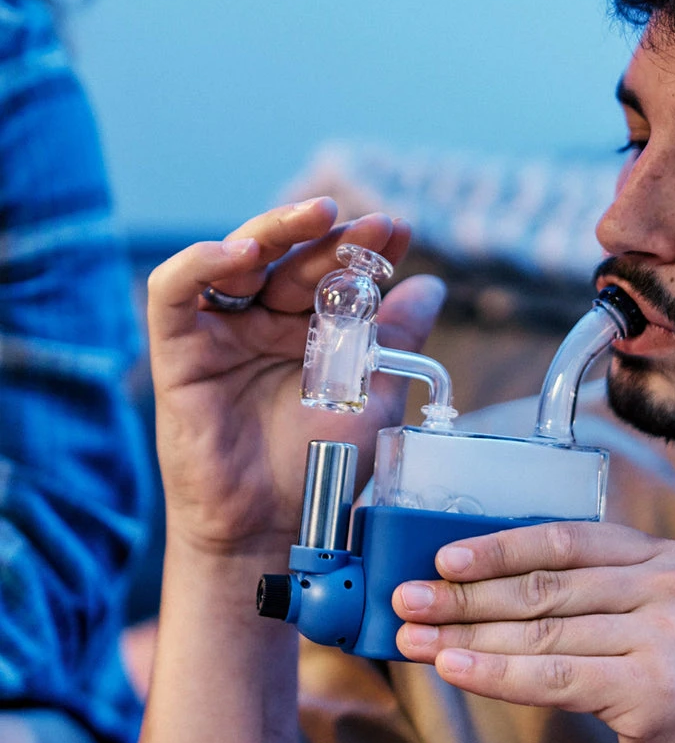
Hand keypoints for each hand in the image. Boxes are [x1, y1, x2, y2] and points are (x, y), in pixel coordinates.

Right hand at [147, 198, 444, 556]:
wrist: (274, 524)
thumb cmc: (320, 464)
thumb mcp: (371, 394)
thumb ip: (396, 339)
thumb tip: (431, 287)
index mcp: (307, 329)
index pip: (332, 271)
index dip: (364, 248)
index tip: (400, 231)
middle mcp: (263, 322)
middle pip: (290, 261)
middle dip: (331, 237)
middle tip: (372, 225)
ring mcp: (220, 331)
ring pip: (236, 260)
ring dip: (272, 231)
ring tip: (316, 217)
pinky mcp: (178, 350)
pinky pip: (174, 292)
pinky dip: (201, 264)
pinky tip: (240, 255)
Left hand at [393, 520, 674, 742]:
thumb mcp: (640, 628)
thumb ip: (583, 601)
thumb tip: (479, 593)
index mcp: (663, 557)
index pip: (564, 539)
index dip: (498, 547)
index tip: (443, 559)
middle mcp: (670, 586)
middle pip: (545, 585)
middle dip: (466, 594)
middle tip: (409, 601)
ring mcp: (667, 635)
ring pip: (542, 631)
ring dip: (467, 635)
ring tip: (416, 640)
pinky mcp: (656, 689)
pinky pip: (554, 678)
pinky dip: (495, 672)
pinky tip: (453, 668)